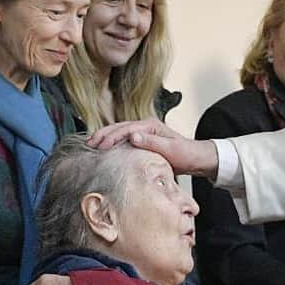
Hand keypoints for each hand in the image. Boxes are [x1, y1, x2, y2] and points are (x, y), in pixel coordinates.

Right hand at [89, 119, 218, 178]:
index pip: (126, 129)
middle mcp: (145, 126)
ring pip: (119, 132)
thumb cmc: (185, 154)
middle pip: (118, 127)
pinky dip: (112, 142)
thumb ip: (152, 143)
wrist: (195, 158)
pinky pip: (123, 139)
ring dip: (104, 137)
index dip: (112, 137)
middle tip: (89, 144)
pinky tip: (104, 149)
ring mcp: (143, 133)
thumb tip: (132, 136)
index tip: (101, 146)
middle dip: (102, 135)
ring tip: (91, 145)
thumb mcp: (170, 149)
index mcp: (150, 126)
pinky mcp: (143, 140)